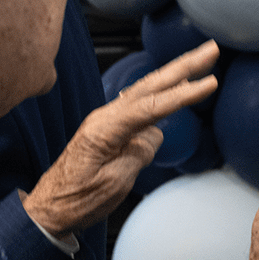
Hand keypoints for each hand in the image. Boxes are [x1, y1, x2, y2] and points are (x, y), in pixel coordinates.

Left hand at [23, 40, 219, 235]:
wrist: (48, 209)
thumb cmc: (75, 200)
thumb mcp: (114, 183)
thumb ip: (138, 153)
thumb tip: (153, 134)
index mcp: (105, 129)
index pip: (152, 106)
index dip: (183, 94)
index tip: (210, 83)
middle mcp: (105, 117)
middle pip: (150, 85)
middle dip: (183, 66)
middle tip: (210, 50)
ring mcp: (106, 121)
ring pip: (146, 91)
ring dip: (174, 76)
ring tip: (201, 62)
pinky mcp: (109, 129)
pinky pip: (140, 107)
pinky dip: (161, 95)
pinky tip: (174, 90)